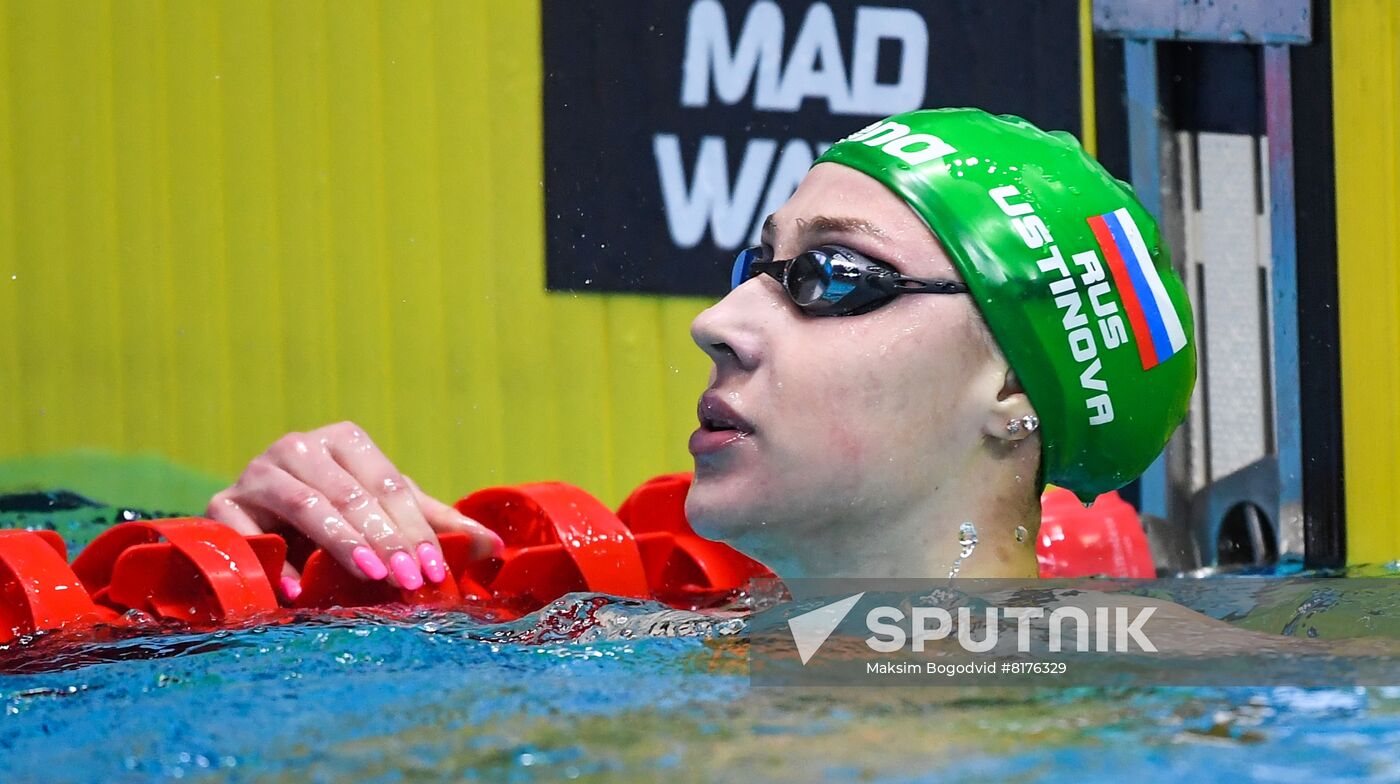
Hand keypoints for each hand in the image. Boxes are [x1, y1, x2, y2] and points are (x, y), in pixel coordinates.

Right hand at [206, 421, 503, 600]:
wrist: (261, 519)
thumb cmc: (338, 515)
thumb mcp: (387, 515)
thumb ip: (436, 526)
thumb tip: (495, 548)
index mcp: (345, 441)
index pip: (387, 485)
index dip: (414, 528)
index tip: (434, 568)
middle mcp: (300, 447)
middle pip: (350, 494)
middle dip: (386, 540)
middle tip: (409, 581)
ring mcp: (258, 472)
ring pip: (304, 503)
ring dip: (341, 542)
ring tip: (371, 575)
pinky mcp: (223, 504)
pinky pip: (246, 529)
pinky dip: (273, 557)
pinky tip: (296, 588)